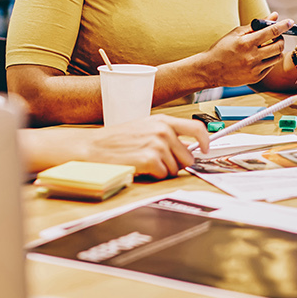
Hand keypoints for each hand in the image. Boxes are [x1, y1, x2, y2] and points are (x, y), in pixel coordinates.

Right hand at [23, 116, 208, 178]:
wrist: (92, 148)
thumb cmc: (116, 140)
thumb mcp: (144, 128)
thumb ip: (167, 135)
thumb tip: (188, 149)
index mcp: (163, 120)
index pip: (197, 129)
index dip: (205, 142)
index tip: (205, 149)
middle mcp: (163, 131)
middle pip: (188, 157)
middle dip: (176, 164)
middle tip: (157, 162)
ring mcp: (157, 145)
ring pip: (176, 169)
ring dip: (162, 171)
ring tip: (144, 163)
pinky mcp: (150, 159)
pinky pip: (163, 176)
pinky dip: (153, 176)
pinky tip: (140, 168)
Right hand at [202, 13, 291, 85]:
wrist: (210, 70)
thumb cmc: (222, 48)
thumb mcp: (236, 33)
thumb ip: (256, 25)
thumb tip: (274, 16)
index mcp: (246, 43)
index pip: (272, 32)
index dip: (283, 26)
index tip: (290, 22)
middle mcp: (252, 57)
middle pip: (279, 46)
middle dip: (280, 39)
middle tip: (276, 37)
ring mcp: (254, 69)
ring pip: (277, 57)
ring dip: (276, 50)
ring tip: (267, 47)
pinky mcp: (255, 78)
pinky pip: (270, 67)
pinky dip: (268, 60)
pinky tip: (259, 58)